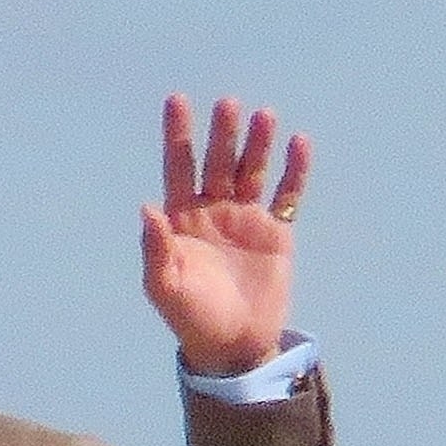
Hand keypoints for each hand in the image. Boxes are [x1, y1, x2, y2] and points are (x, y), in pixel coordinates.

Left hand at [141, 94, 309, 376]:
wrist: (233, 345)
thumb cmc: (191, 318)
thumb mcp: (165, 286)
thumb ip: (156, 248)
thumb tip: (146, 207)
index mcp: (181, 220)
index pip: (178, 168)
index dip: (177, 136)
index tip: (177, 101)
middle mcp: (212, 211)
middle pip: (217, 162)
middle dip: (221, 134)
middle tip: (228, 106)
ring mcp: (245, 218)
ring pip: (251, 170)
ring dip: (257, 144)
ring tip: (263, 117)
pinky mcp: (276, 230)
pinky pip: (287, 193)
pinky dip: (293, 170)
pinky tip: (298, 144)